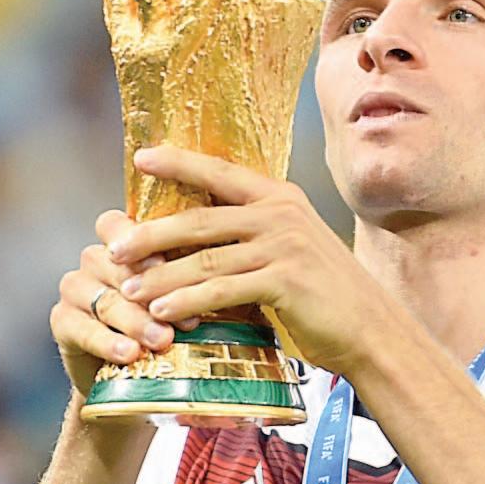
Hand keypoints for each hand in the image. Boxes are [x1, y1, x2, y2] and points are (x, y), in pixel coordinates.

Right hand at [49, 211, 184, 397]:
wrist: (142, 377)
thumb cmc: (177, 322)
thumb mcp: (193, 293)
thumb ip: (200, 273)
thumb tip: (235, 264)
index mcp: (125, 241)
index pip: (120, 224)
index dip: (141, 238)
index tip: (168, 261)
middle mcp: (96, 258)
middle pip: (116, 263)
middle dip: (152, 289)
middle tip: (183, 312)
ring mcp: (75, 288)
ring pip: (105, 297)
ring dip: (136, 320)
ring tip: (163, 340)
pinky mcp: (61, 321)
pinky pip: (80, 327)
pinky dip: (108, 342)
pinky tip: (130, 353)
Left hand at [107, 145, 399, 375]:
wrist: (370, 326)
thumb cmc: (325, 291)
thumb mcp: (293, 246)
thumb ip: (254, 232)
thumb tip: (199, 231)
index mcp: (281, 198)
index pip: (220, 172)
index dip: (179, 162)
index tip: (141, 157)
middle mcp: (281, 214)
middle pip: (201, 219)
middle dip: (152, 233)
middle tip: (114, 246)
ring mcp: (284, 246)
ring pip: (206, 258)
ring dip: (161, 275)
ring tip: (128, 288)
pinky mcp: (285, 281)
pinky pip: (222, 290)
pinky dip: (187, 301)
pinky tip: (162, 311)